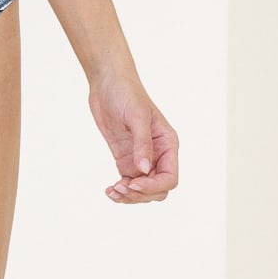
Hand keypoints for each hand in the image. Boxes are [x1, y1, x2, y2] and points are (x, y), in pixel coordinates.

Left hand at [88, 73, 178, 204]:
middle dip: (140, 194)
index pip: (169, 177)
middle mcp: (158, 155)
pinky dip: (121, 190)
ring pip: (143, 189)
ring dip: (129, 196)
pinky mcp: (125, 158)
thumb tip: (144, 171)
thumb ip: (142, 143)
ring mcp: (141, 158)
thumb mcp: (137, 116)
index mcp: (168, 144)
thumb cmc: (127, 93)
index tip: (133, 183)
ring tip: (112, 192)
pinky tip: (110, 190)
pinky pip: (128, 181)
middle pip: (157, 188)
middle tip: (120, 188)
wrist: (107, 82)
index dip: (154, 186)